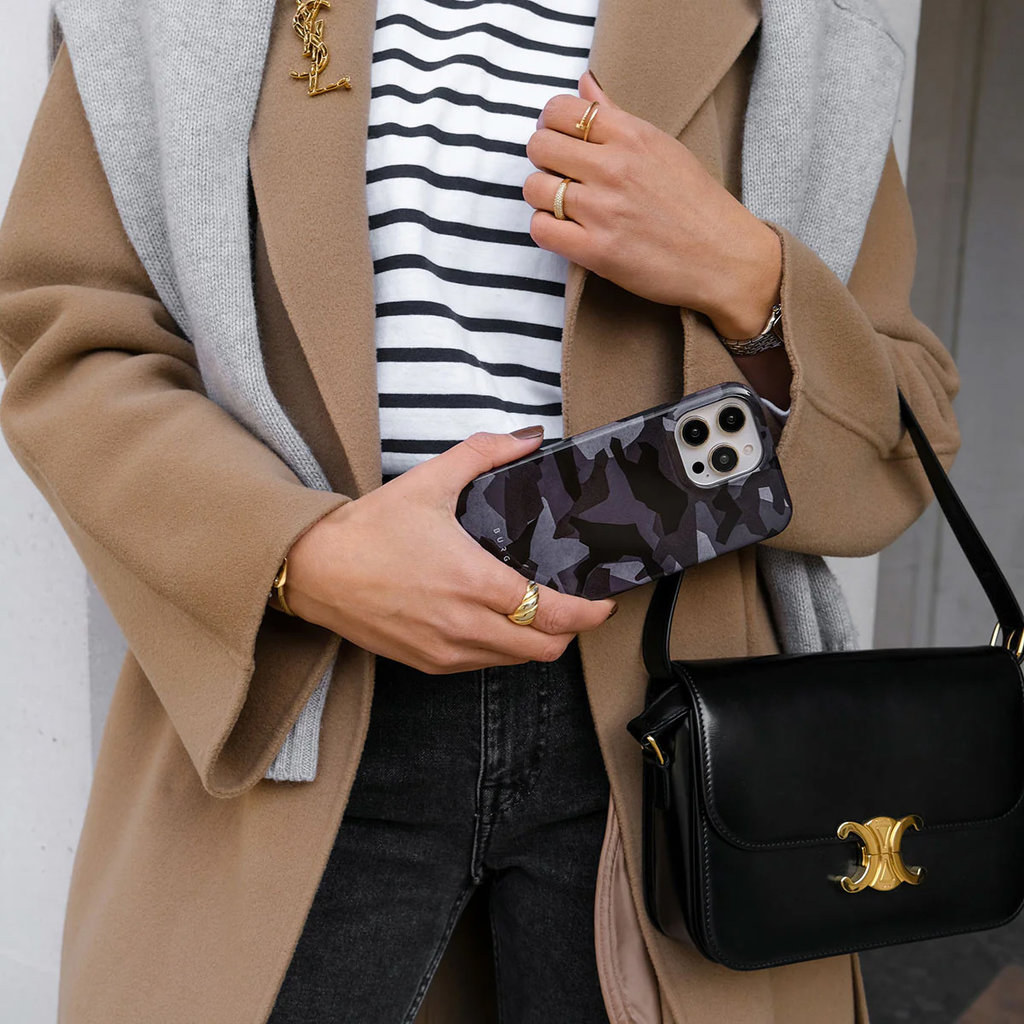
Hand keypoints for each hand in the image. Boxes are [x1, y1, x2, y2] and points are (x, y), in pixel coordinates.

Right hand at [280, 428, 617, 673]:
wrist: (314, 570)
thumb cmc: (369, 530)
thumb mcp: (430, 481)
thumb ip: (485, 453)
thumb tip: (528, 438)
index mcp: (474, 582)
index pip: (552, 613)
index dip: (588, 613)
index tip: (602, 604)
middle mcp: (465, 625)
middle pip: (544, 650)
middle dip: (569, 632)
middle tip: (573, 607)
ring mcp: (446, 650)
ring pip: (514, 662)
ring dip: (534, 642)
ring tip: (536, 612)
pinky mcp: (428, 662)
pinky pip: (482, 666)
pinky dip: (500, 650)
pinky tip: (494, 622)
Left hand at [523, 70, 781, 339]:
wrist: (725, 258)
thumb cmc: (697, 203)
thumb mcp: (662, 146)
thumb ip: (616, 116)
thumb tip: (584, 83)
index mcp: (631, 135)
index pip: (560, 111)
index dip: (551, 125)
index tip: (561, 141)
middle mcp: (613, 168)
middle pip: (540, 146)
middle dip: (543, 160)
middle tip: (560, 176)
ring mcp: (603, 210)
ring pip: (535, 188)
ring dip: (542, 197)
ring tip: (564, 206)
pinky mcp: (597, 251)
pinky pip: (542, 229)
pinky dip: (546, 229)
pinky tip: (566, 231)